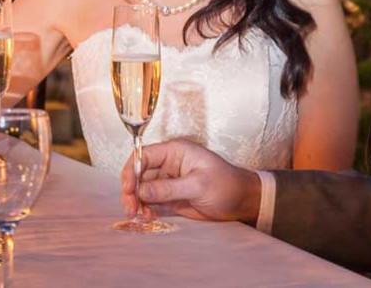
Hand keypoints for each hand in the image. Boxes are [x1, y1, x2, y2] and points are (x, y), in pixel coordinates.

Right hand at [120, 139, 261, 223]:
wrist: (243, 202)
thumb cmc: (226, 185)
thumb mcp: (198, 185)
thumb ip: (168, 188)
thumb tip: (141, 190)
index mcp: (175, 152)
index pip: (144, 156)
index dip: (131, 171)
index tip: (128, 189)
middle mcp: (168, 165)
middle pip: (139, 174)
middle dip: (132, 191)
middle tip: (131, 208)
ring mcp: (169, 182)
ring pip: (143, 190)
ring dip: (138, 202)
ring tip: (141, 216)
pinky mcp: (171, 198)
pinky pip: (152, 202)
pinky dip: (146, 209)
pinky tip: (147, 217)